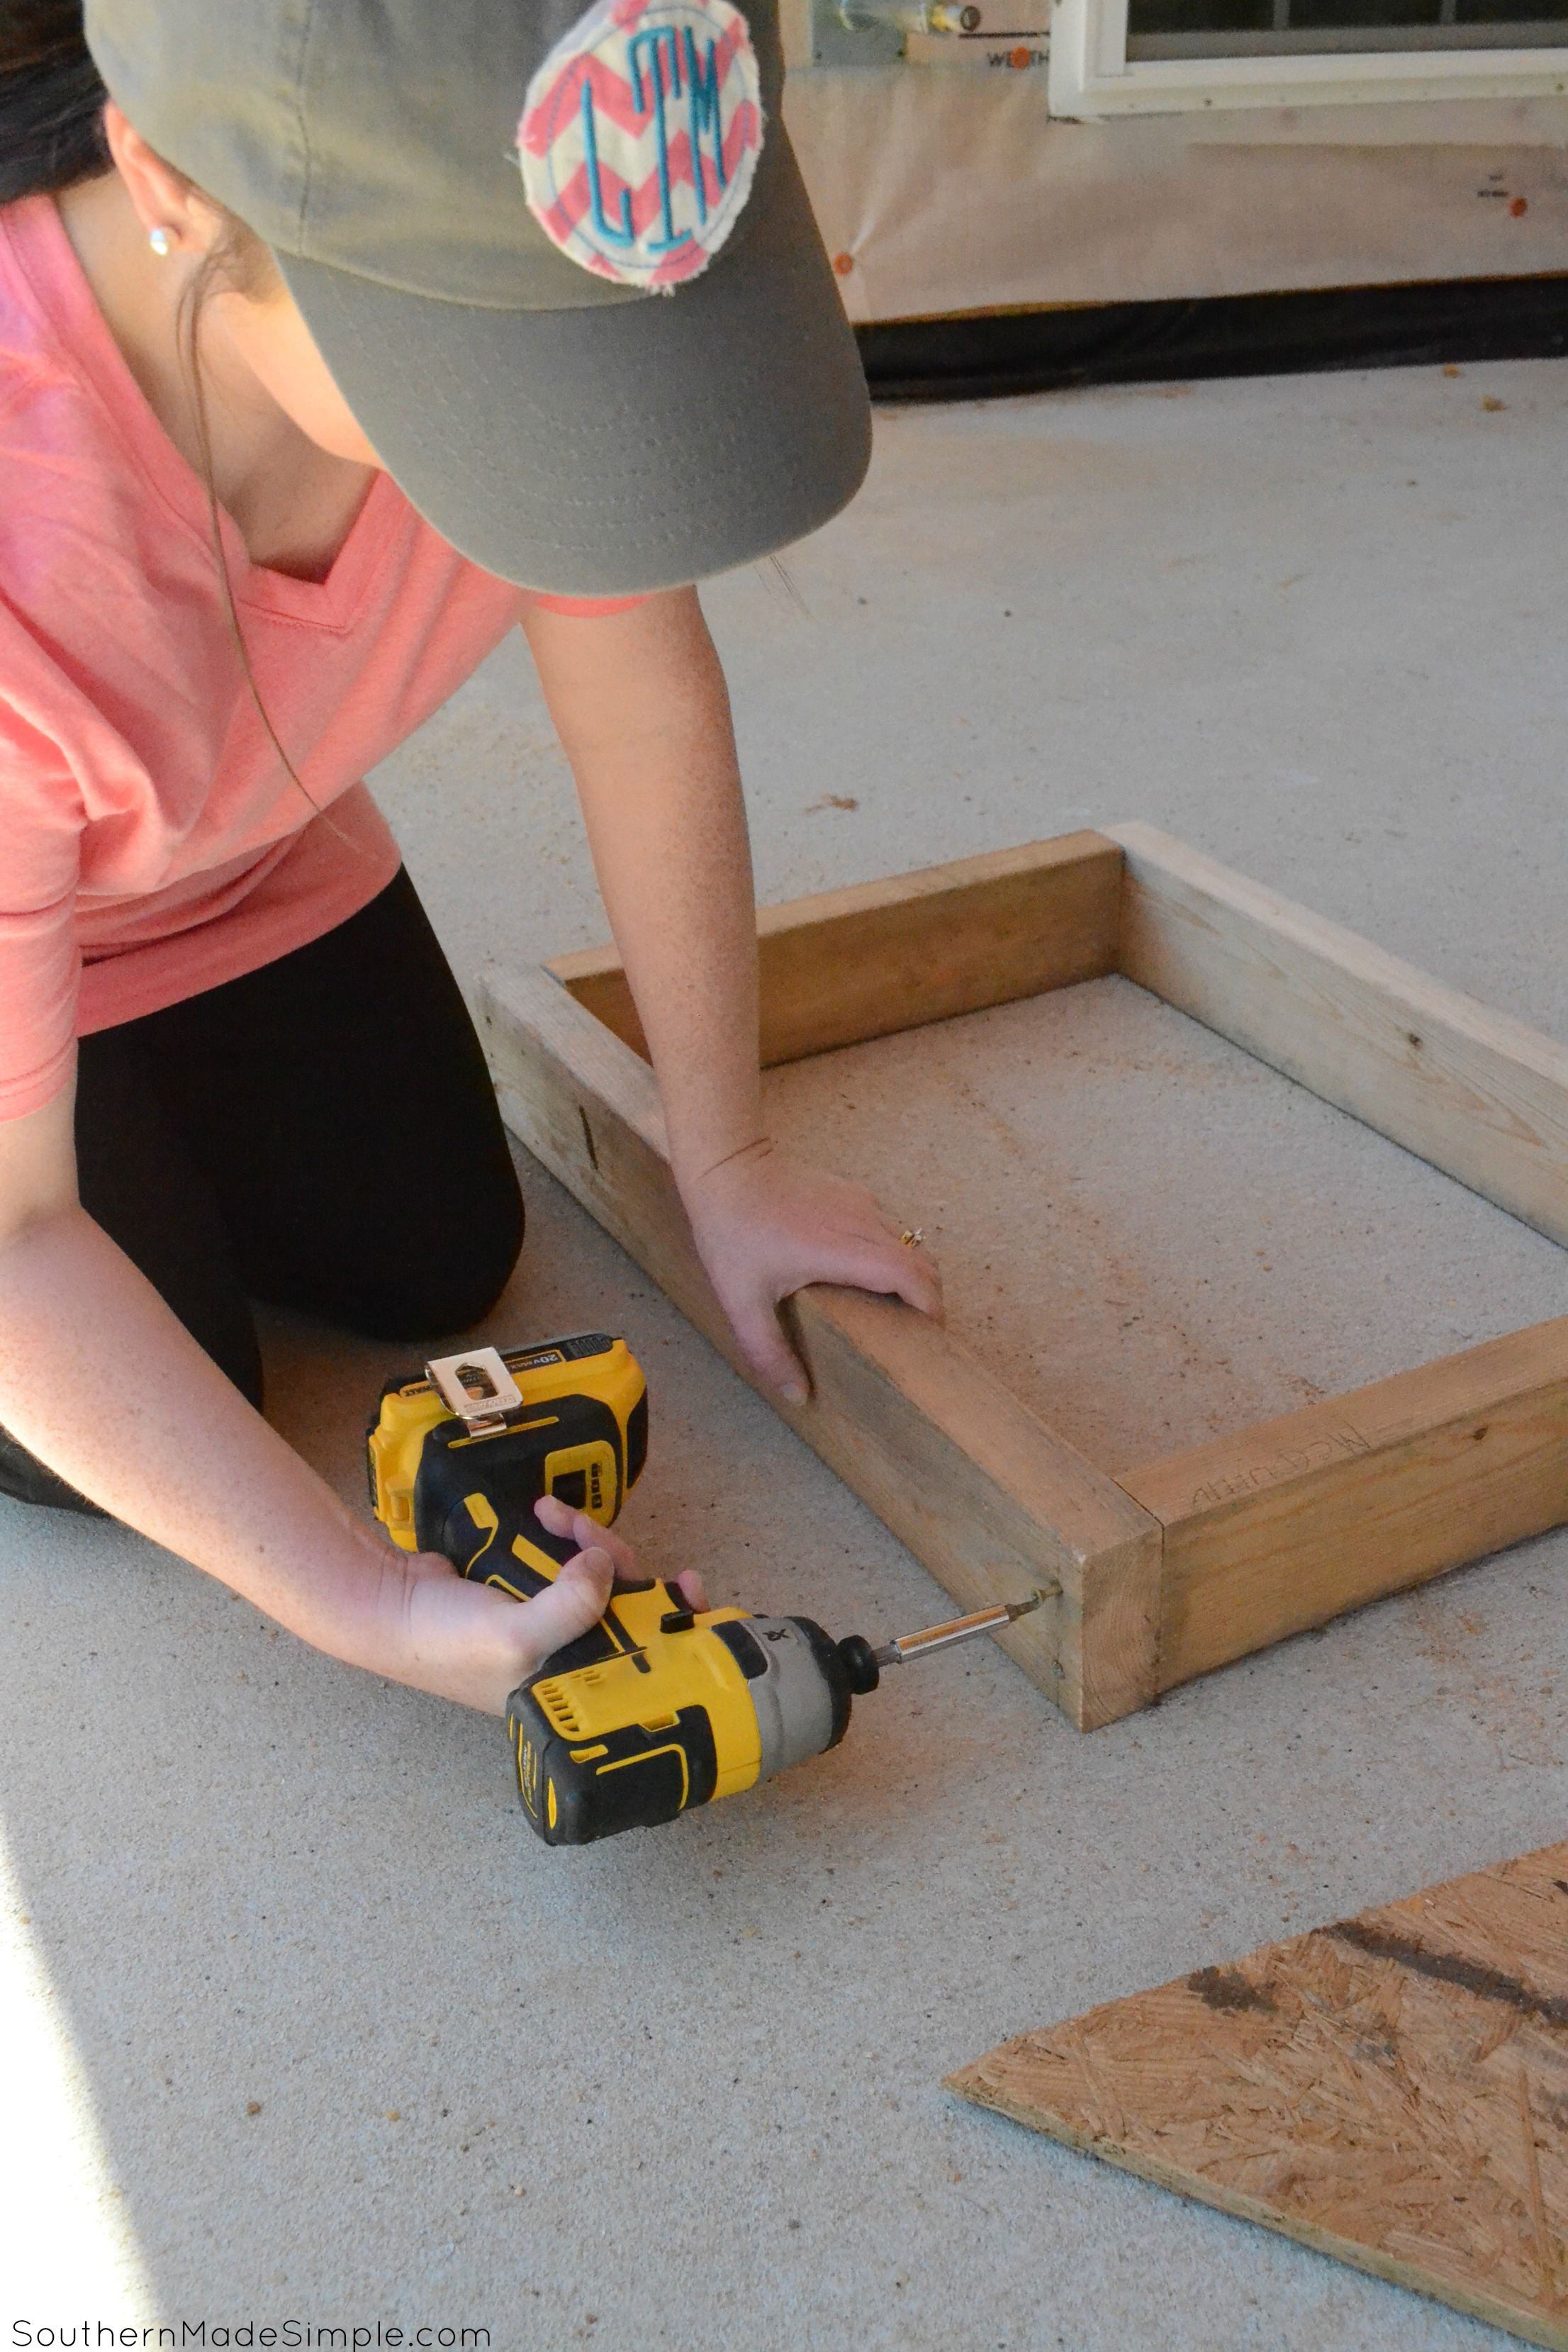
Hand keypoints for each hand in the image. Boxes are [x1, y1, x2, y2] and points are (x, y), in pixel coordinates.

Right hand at [368, 1499, 706, 1717]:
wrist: (388, 1604)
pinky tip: (546, 1513)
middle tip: (591, 1538)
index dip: (673, 1626)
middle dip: (619, 1563)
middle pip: (628, 1606)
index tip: (687, 1587)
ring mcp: (553, 1619)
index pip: (643, 1662)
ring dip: (589, 1538)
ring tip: (557, 1516)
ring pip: (601, 1575)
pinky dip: (565, 1532)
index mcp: (574, 1687)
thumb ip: (573, 1606)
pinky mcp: (534, 1585)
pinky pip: (569, 1556)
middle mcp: (571, 1657)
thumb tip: (606, 1565)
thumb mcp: (517, 1636)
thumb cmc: (448, 1642)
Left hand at [682, 1139, 942, 1404]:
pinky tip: (867, 1276)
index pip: (911, 1274)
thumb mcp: (741, 1301)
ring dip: (913, 1275)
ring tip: (895, 1309)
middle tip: (915, 1332)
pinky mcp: (854, 1194)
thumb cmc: (731, 1232)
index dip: (931, 1306)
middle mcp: (861, 1223)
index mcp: (841, 1250)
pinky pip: (890, 1228)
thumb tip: (798, 1396)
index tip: (930, 1335)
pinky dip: (895, 1256)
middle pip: (923, 1261)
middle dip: (930, 1298)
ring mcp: (861, 1204)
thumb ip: (769, 1352)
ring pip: (910, 1243)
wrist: (725, 1167)